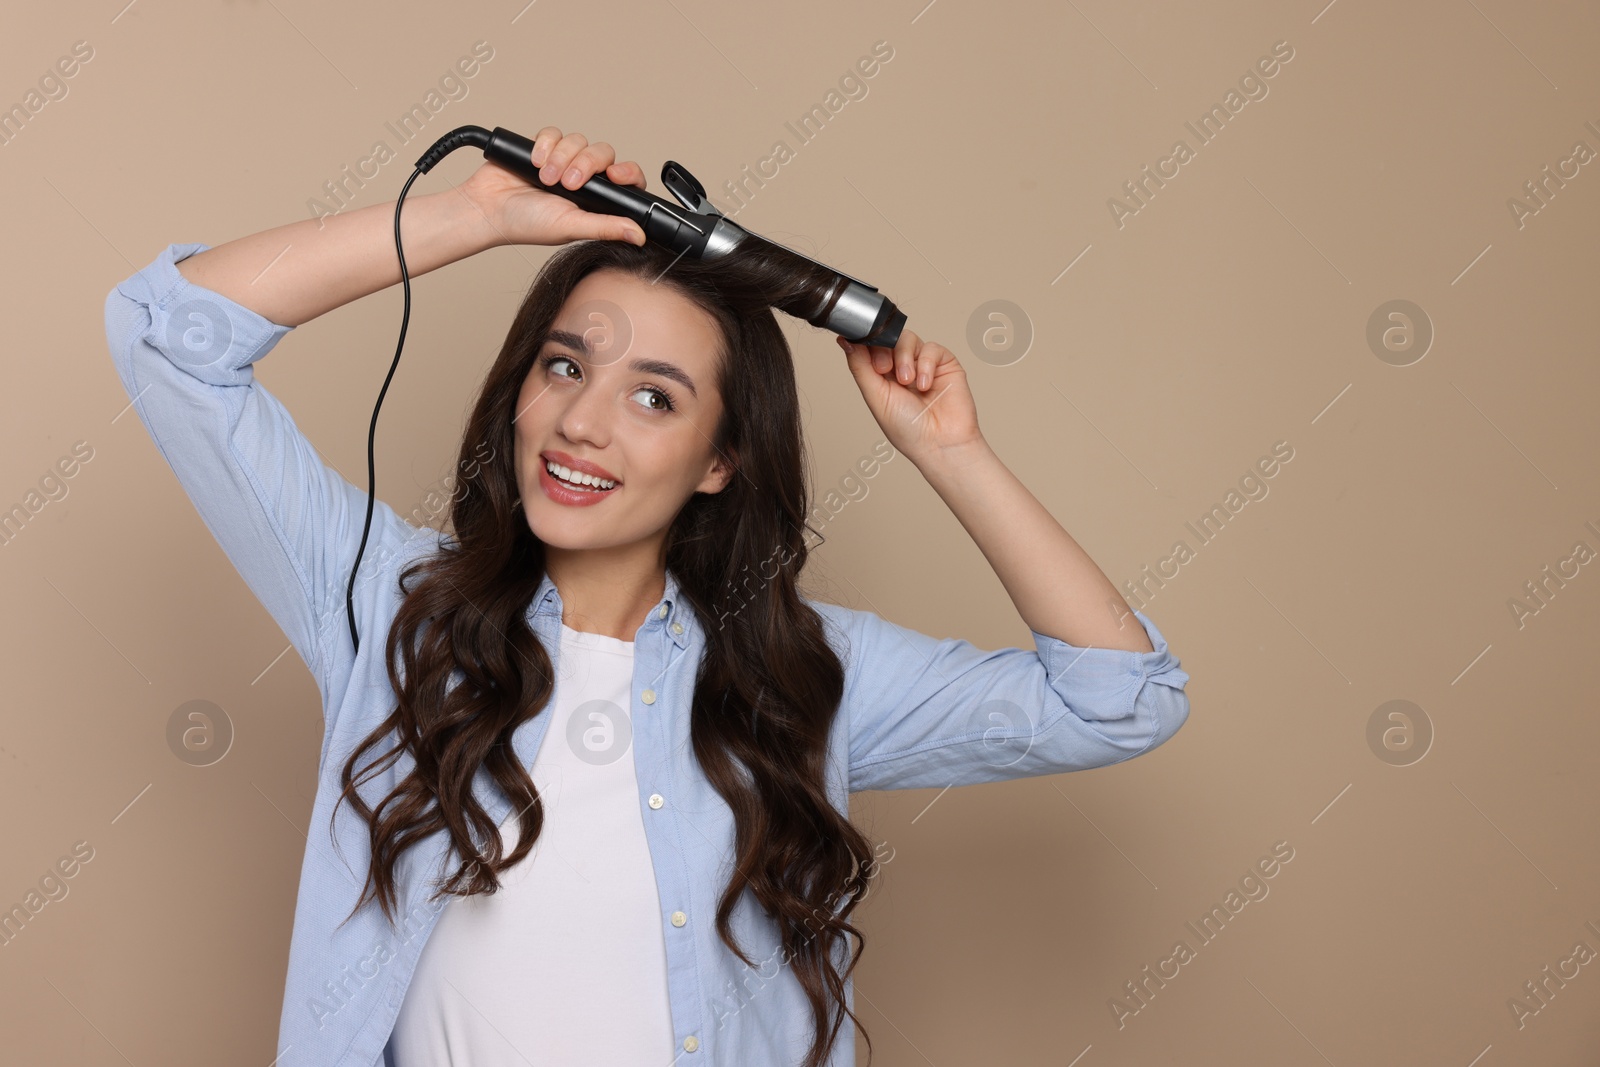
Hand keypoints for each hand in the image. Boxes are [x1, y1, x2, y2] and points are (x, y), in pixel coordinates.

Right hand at [459, 126, 649, 247]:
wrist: (488, 208)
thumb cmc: (527, 224)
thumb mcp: (572, 227)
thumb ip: (606, 227)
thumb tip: (638, 235)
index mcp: (596, 199)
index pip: (626, 178)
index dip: (626, 172)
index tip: (615, 176)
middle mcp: (583, 178)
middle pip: (602, 153)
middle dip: (585, 165)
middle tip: (567, 184)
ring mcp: (563, 161)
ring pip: (578, 141)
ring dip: (561, 157)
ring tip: (544, 178)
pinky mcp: (543, 147)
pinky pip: (554, 133)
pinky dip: (545, 145)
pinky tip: (534, 162)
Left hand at [836, 328, 982, 463]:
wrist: (940, 444)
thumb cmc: (909, 430)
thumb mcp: (875, 397)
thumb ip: (860, 367)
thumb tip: (845, 340)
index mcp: (882, 377)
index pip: (870, 347)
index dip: (865, 342)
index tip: (860, 344)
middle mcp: (902, 368)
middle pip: (888, 338)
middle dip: (883, 350)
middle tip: (884, 371)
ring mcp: (923, 364)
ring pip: (908, 338)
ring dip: (903, 358)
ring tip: (907, 381)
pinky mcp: (945, 364)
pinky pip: (932, 348)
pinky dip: (925, 364)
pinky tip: (924, 384)